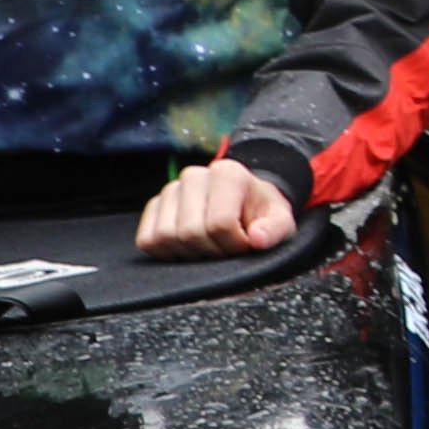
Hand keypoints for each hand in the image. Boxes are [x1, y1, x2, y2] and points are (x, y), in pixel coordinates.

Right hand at [134, 158, 298, 259]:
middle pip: (190, 232)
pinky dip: (167, 252)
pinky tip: (190, 248)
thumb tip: (258, 239)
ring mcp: (171, 190)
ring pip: (166, 237)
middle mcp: (194, 176)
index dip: (234, 244)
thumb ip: (275, 229)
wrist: (245, 202)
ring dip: (190, 254)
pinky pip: (148, 240)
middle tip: (227, 248)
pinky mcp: (154, 207)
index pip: (220, 223)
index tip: (246, 244)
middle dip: (213, 251)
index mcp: (228, 173)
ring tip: (211, 246)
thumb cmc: (261, 213)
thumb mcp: (280, 220)